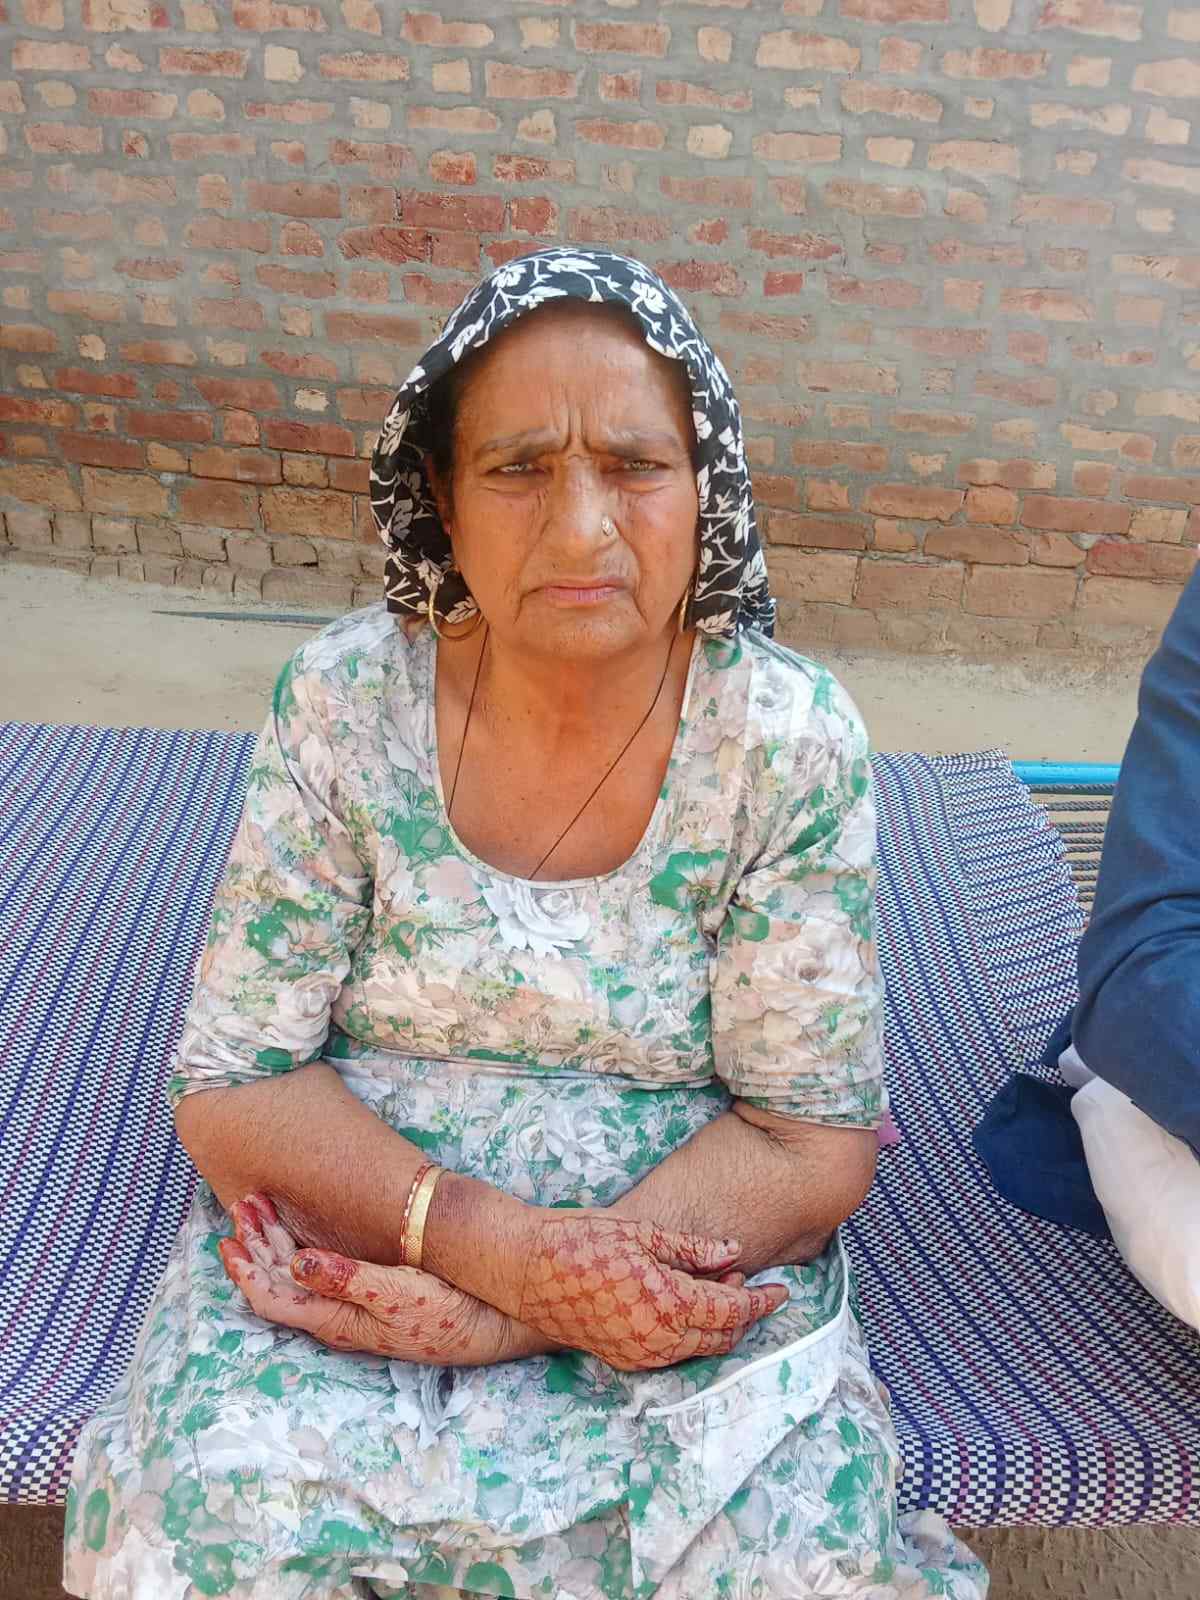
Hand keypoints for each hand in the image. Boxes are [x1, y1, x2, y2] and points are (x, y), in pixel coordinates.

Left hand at [218, 1192, 555, 1365]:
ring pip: (297, 1279)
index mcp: (335, 1320)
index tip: (229, 1238)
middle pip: (279, 1284)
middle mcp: (336, 1319)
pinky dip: (300, 1250)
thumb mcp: (397, 1294)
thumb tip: (297, 1263)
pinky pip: (318, 1274)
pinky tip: (299, 1235)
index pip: (272, 1299)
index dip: (247, 1270)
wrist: (489, 1324)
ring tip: (260, 1210)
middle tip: (244, 1204)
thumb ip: (346, 1279)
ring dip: (276, 1244)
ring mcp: (352, 1310)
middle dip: (257, 1244)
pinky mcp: (369, 1297)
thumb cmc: (445, 1312)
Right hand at [514, 1213, 787, 1371]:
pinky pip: (669, 1354)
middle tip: (748, 1283)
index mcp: (668, 1305)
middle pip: (720, 1338)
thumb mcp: (642, 1234)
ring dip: (716, 1327)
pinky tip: (683, 1307)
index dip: (763, 1302)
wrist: (524, 1268)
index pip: (733, 1312)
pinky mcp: (619, 1358)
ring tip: (718, 1290)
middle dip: (743, 1315)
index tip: (783, 1290)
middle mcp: (657, 1340)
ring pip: (696, 1350)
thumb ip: (692, 1249)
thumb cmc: (580, 1240)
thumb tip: (733, 1252)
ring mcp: (637, 1355)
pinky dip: (688, 1335)